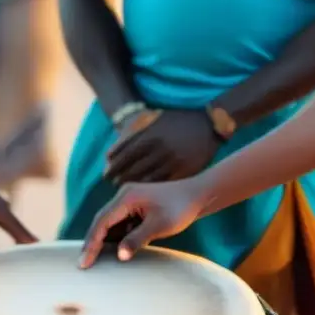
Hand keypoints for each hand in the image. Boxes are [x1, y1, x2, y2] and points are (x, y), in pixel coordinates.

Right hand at [79, 179, 204, 267]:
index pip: (101, 222)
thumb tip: (119, 256)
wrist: (198, 195)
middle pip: (101, 221)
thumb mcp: (159, 226)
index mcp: (126, 197)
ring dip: (102, 240)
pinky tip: (114, 251)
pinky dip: (115, 236)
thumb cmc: (181, 209)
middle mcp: (123, 196)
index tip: (84, 262)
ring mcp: (129, 200)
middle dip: (92, 243)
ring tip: (94, 260)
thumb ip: (137, 240)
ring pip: (109, 223)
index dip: (92, 243)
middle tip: (83, 264)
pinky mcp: (135, 206)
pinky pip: (119, 223)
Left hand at [105, 109, 220, 183]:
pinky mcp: (185, 171)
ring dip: (134, 187)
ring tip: (126, 191)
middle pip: (132, 171)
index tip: (106, 175)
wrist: (209, 123)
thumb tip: (109, 155)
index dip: (113, 168)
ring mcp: (173, 162)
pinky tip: (145, 193)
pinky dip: (151, 190)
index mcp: (150, 137)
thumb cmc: (177, 121)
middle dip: (120, 180)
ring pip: (147, 181)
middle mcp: (160, 151)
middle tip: (114, 185)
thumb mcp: (153, 123)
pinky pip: (163, 185)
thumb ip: (132, 137)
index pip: (124, 157)